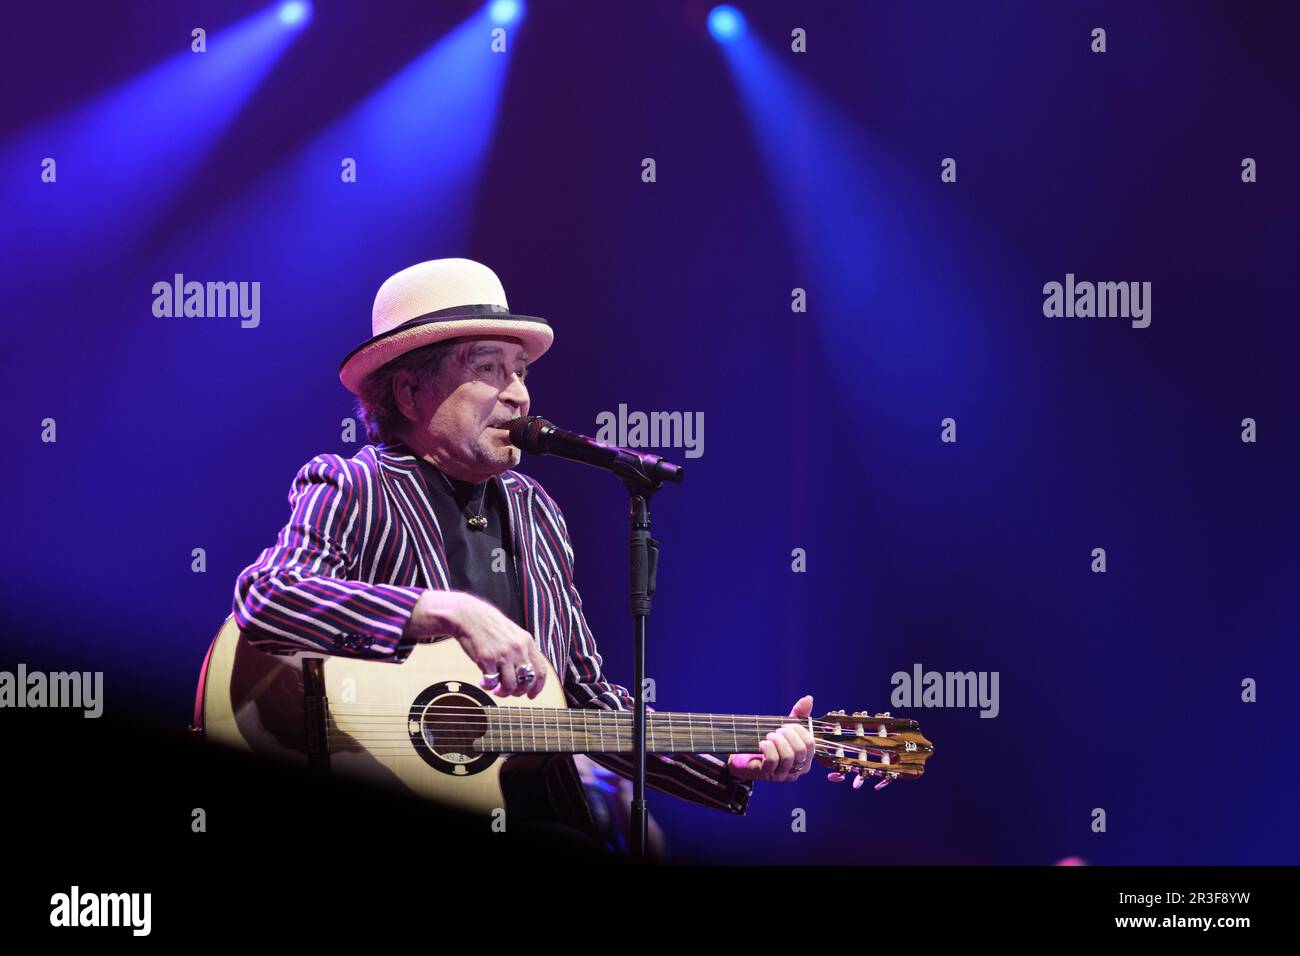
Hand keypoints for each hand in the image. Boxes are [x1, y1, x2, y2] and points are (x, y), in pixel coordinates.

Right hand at [407, 590, 547, 698]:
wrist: (469, 615)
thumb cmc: (490, 626)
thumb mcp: (514, 634)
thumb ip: (522, 651)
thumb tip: (527, 675)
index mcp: (527, 642)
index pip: (541, 671)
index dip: (537, 687)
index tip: (531, 695)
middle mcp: (518, 649)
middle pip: (527, 682)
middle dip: (518, 692)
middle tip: (508, 691)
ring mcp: (503, 654)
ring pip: (510, 686)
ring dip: (503, 692)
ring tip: (495, 689)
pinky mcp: (487, 659)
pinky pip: (491, 682)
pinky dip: (488, 686)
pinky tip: (483, 682)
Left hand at [724, 695, 815, 782]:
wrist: (744, 755)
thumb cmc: (769, 742)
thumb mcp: (785, 728)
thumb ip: (798, 714)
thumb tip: (809, 698)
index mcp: (805, 758)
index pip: (810, 744)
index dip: (799, 731)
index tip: (787, 725)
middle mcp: (797, 769)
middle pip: (801, 750)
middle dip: (788, 735)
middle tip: (777, 730)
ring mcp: (783, 774)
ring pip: (788, 756)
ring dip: (777, 740)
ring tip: (769, 736)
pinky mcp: (768, 774)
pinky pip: (773, 760)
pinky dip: (767, 747)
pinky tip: (762, 743)